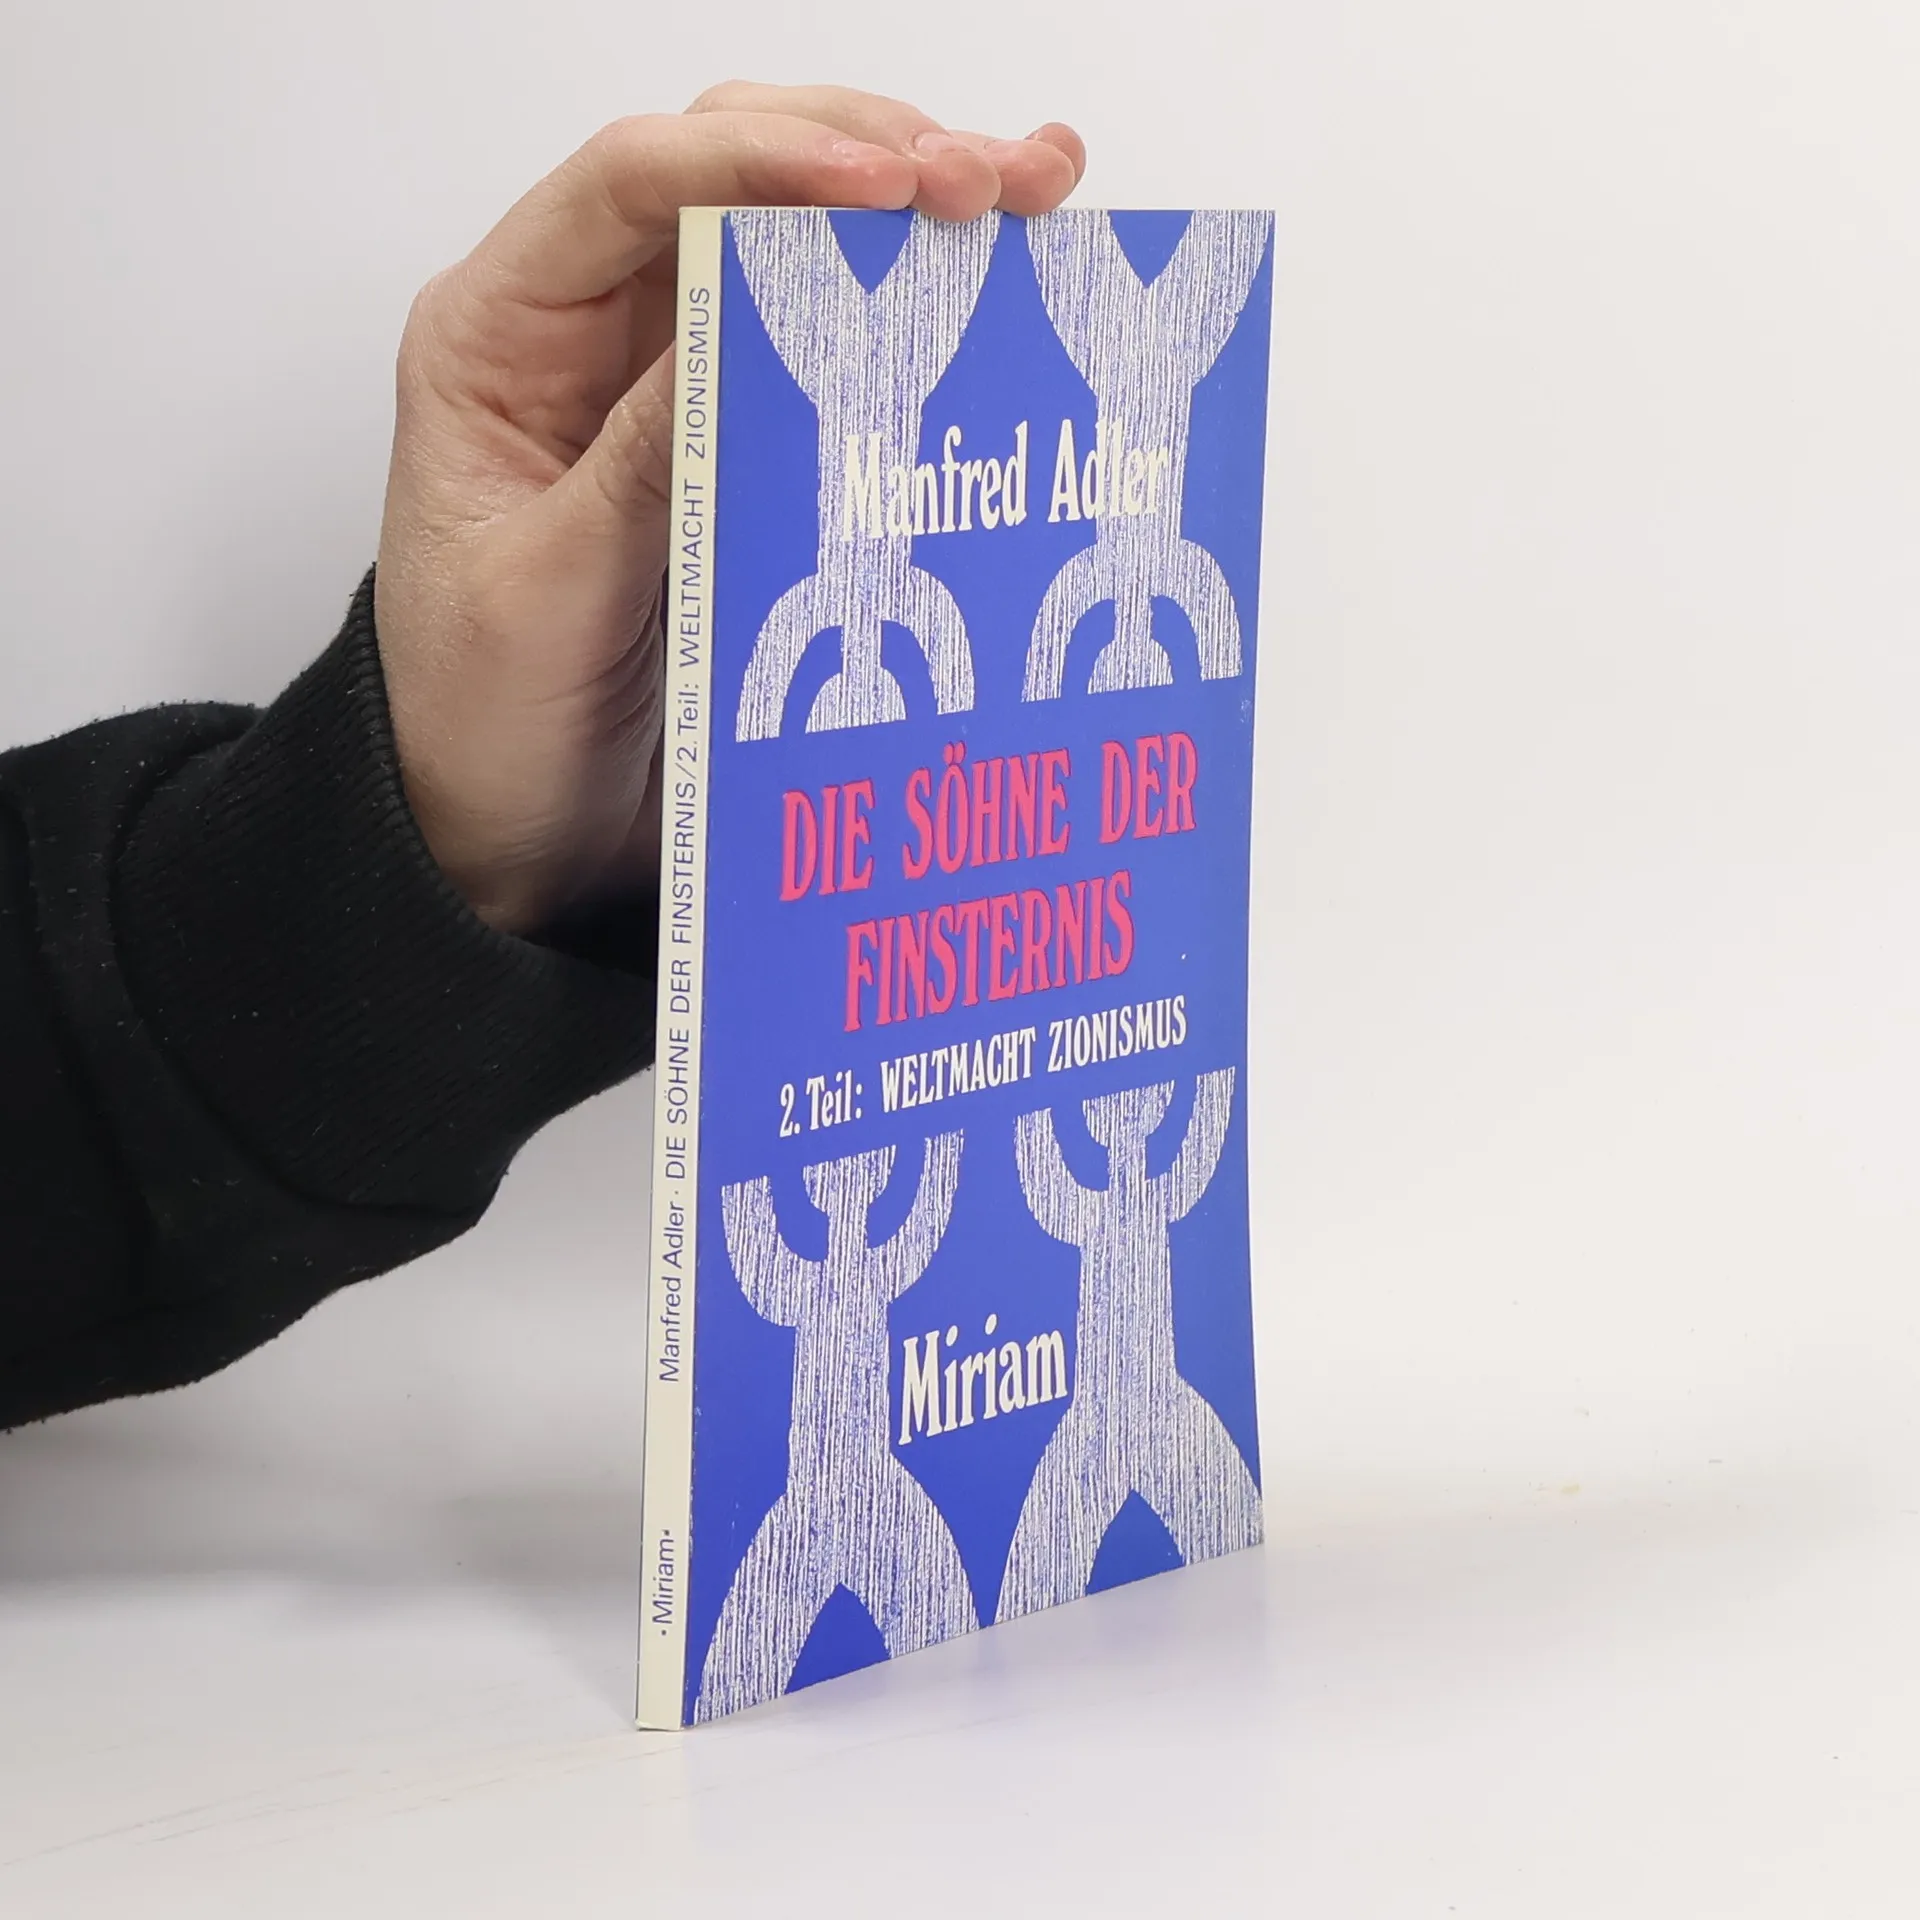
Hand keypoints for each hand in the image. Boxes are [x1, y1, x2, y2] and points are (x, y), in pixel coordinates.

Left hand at [373, 82, 1085, 934]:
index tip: (886, 187)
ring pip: (788, 240)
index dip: (762, 159)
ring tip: (1026, 195)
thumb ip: (644, 467)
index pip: (629, 185)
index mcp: (497, 340)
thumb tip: (750, 337)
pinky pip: (822, 349)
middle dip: (862, 155)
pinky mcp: (728, 443)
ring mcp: (661, 381)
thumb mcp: (552, 598)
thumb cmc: (481, 722)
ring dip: (907, 207)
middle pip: (724, 174)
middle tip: (985, 185)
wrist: (503, 831)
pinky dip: (907, 309)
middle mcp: (583, 334)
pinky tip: (995, 279)